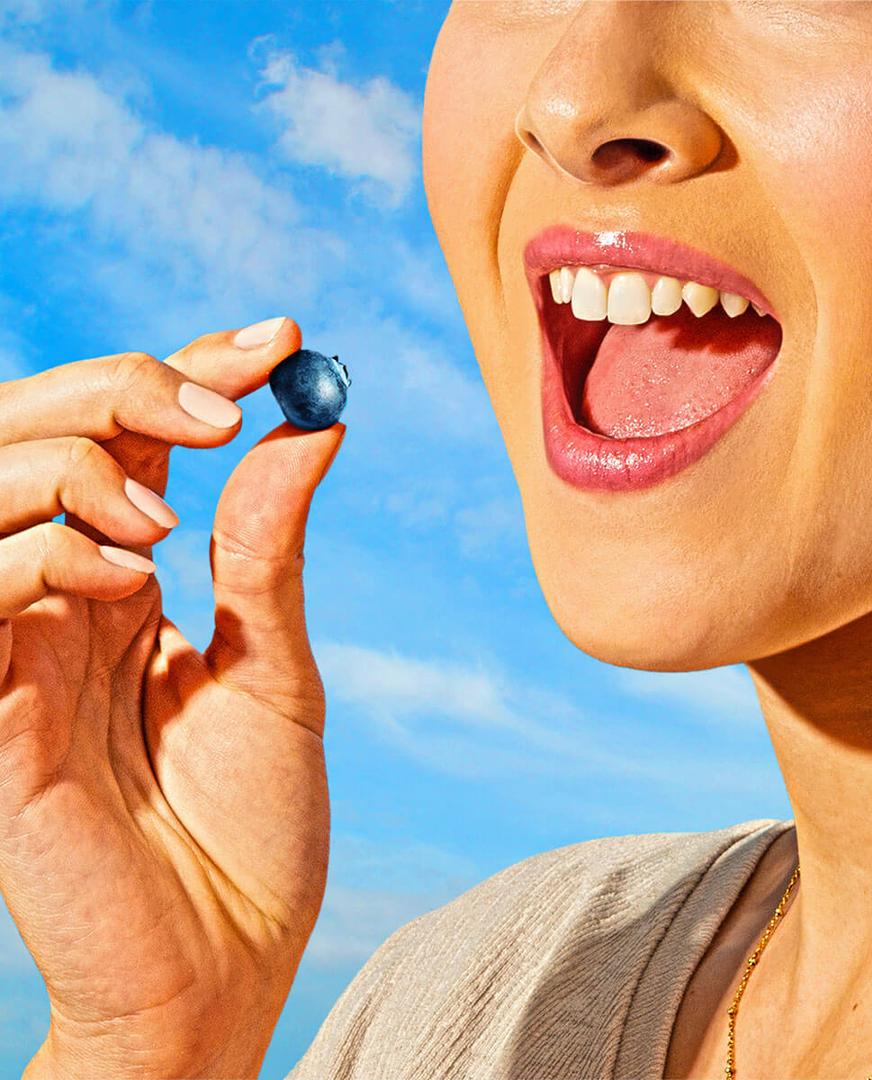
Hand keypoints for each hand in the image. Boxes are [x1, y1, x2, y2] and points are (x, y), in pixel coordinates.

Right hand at [0, 319, 344, 1077]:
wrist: (225, 959)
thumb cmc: (254, 826)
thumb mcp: (276, 669)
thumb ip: (270, 553)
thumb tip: (312, 431)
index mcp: (136, 583)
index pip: (139, 440)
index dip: (194, 373)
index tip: (284, 339)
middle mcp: (69, 595)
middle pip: (48, 432)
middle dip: (127, 384)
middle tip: (224, 397)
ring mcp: (20, 643)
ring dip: (79, 457)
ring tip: (167, 510)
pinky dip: (46, 548)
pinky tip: (128, 571)